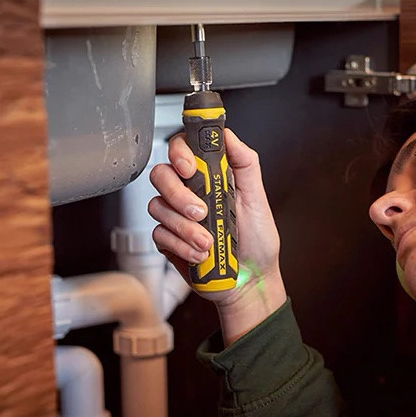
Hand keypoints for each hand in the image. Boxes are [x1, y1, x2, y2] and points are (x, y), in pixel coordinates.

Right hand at [148, 128, 284, 318]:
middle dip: (179, 194)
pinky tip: (201, 253)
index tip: (190, 168)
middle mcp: (189, 192)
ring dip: (185, 227)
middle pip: (161, 174)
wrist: (250, 281)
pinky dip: (182, 245)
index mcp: (209, 176)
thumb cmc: (257, 240)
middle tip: (201, 212)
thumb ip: (244, 163)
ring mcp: (176, 216)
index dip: (179, 153)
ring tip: (208, 241)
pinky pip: (159, 234)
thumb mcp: (257, 197)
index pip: (182, 149)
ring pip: (158, 206)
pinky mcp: (168, 240)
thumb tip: (227, 135)